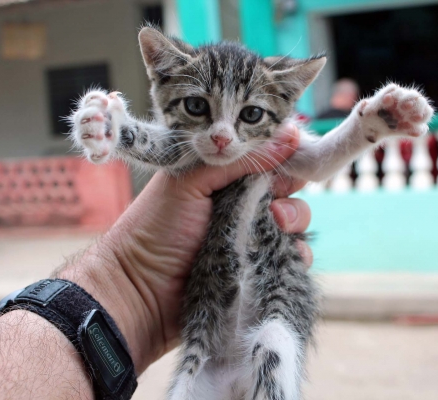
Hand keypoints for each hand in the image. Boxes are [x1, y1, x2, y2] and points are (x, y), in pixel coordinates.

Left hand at [58, 124, 312, 373]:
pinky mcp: (257, 267)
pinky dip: (297, 254)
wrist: (140, 291)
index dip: (285, 154)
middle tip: (275, 202)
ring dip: (294, 219)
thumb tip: (291, 134)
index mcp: (222, 175)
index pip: (265, 156)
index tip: (298, 155)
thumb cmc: (156, 228)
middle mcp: (240, 202)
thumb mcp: (192, 180)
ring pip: (293, 220)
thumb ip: (240, 159)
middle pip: (285, 186)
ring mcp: (250, 236)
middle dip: (291, 189)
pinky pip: (291, 257)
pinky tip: (286, 255)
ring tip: (275, 226)